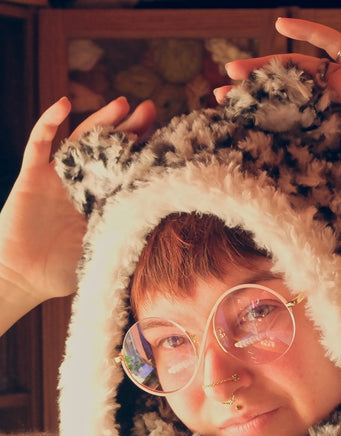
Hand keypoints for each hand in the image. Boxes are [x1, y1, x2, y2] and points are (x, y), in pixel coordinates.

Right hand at [0, 96, 155, 334]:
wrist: (23, 277)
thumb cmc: (60, 273)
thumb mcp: (102, 255)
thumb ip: (125, 245)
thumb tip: (165, 247)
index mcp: (100, 202)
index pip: (126, 171)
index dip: (143, 154)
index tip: (167, 140)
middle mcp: (81, 185)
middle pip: (108, 150)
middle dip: (129, 129)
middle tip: (150, 109)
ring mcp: (56, 177)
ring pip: (79, 140)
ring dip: (98, 120)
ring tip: (121, 104)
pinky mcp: (31, 175)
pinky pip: (38, 143)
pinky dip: (48, 122)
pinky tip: (63, 104)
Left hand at [219, 17, 340, 195]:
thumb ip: (323, 179)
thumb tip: (289, 202)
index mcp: (326, 132)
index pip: (282, 122)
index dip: (256, 123)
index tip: (228, 128)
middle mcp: (331, 105)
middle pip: (282, 93)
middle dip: (251, 95)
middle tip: (220, 95)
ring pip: (297, 68)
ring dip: (265, 66)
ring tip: (233, 69)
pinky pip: (333, 42)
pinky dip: (308, 30)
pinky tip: (280, 23)